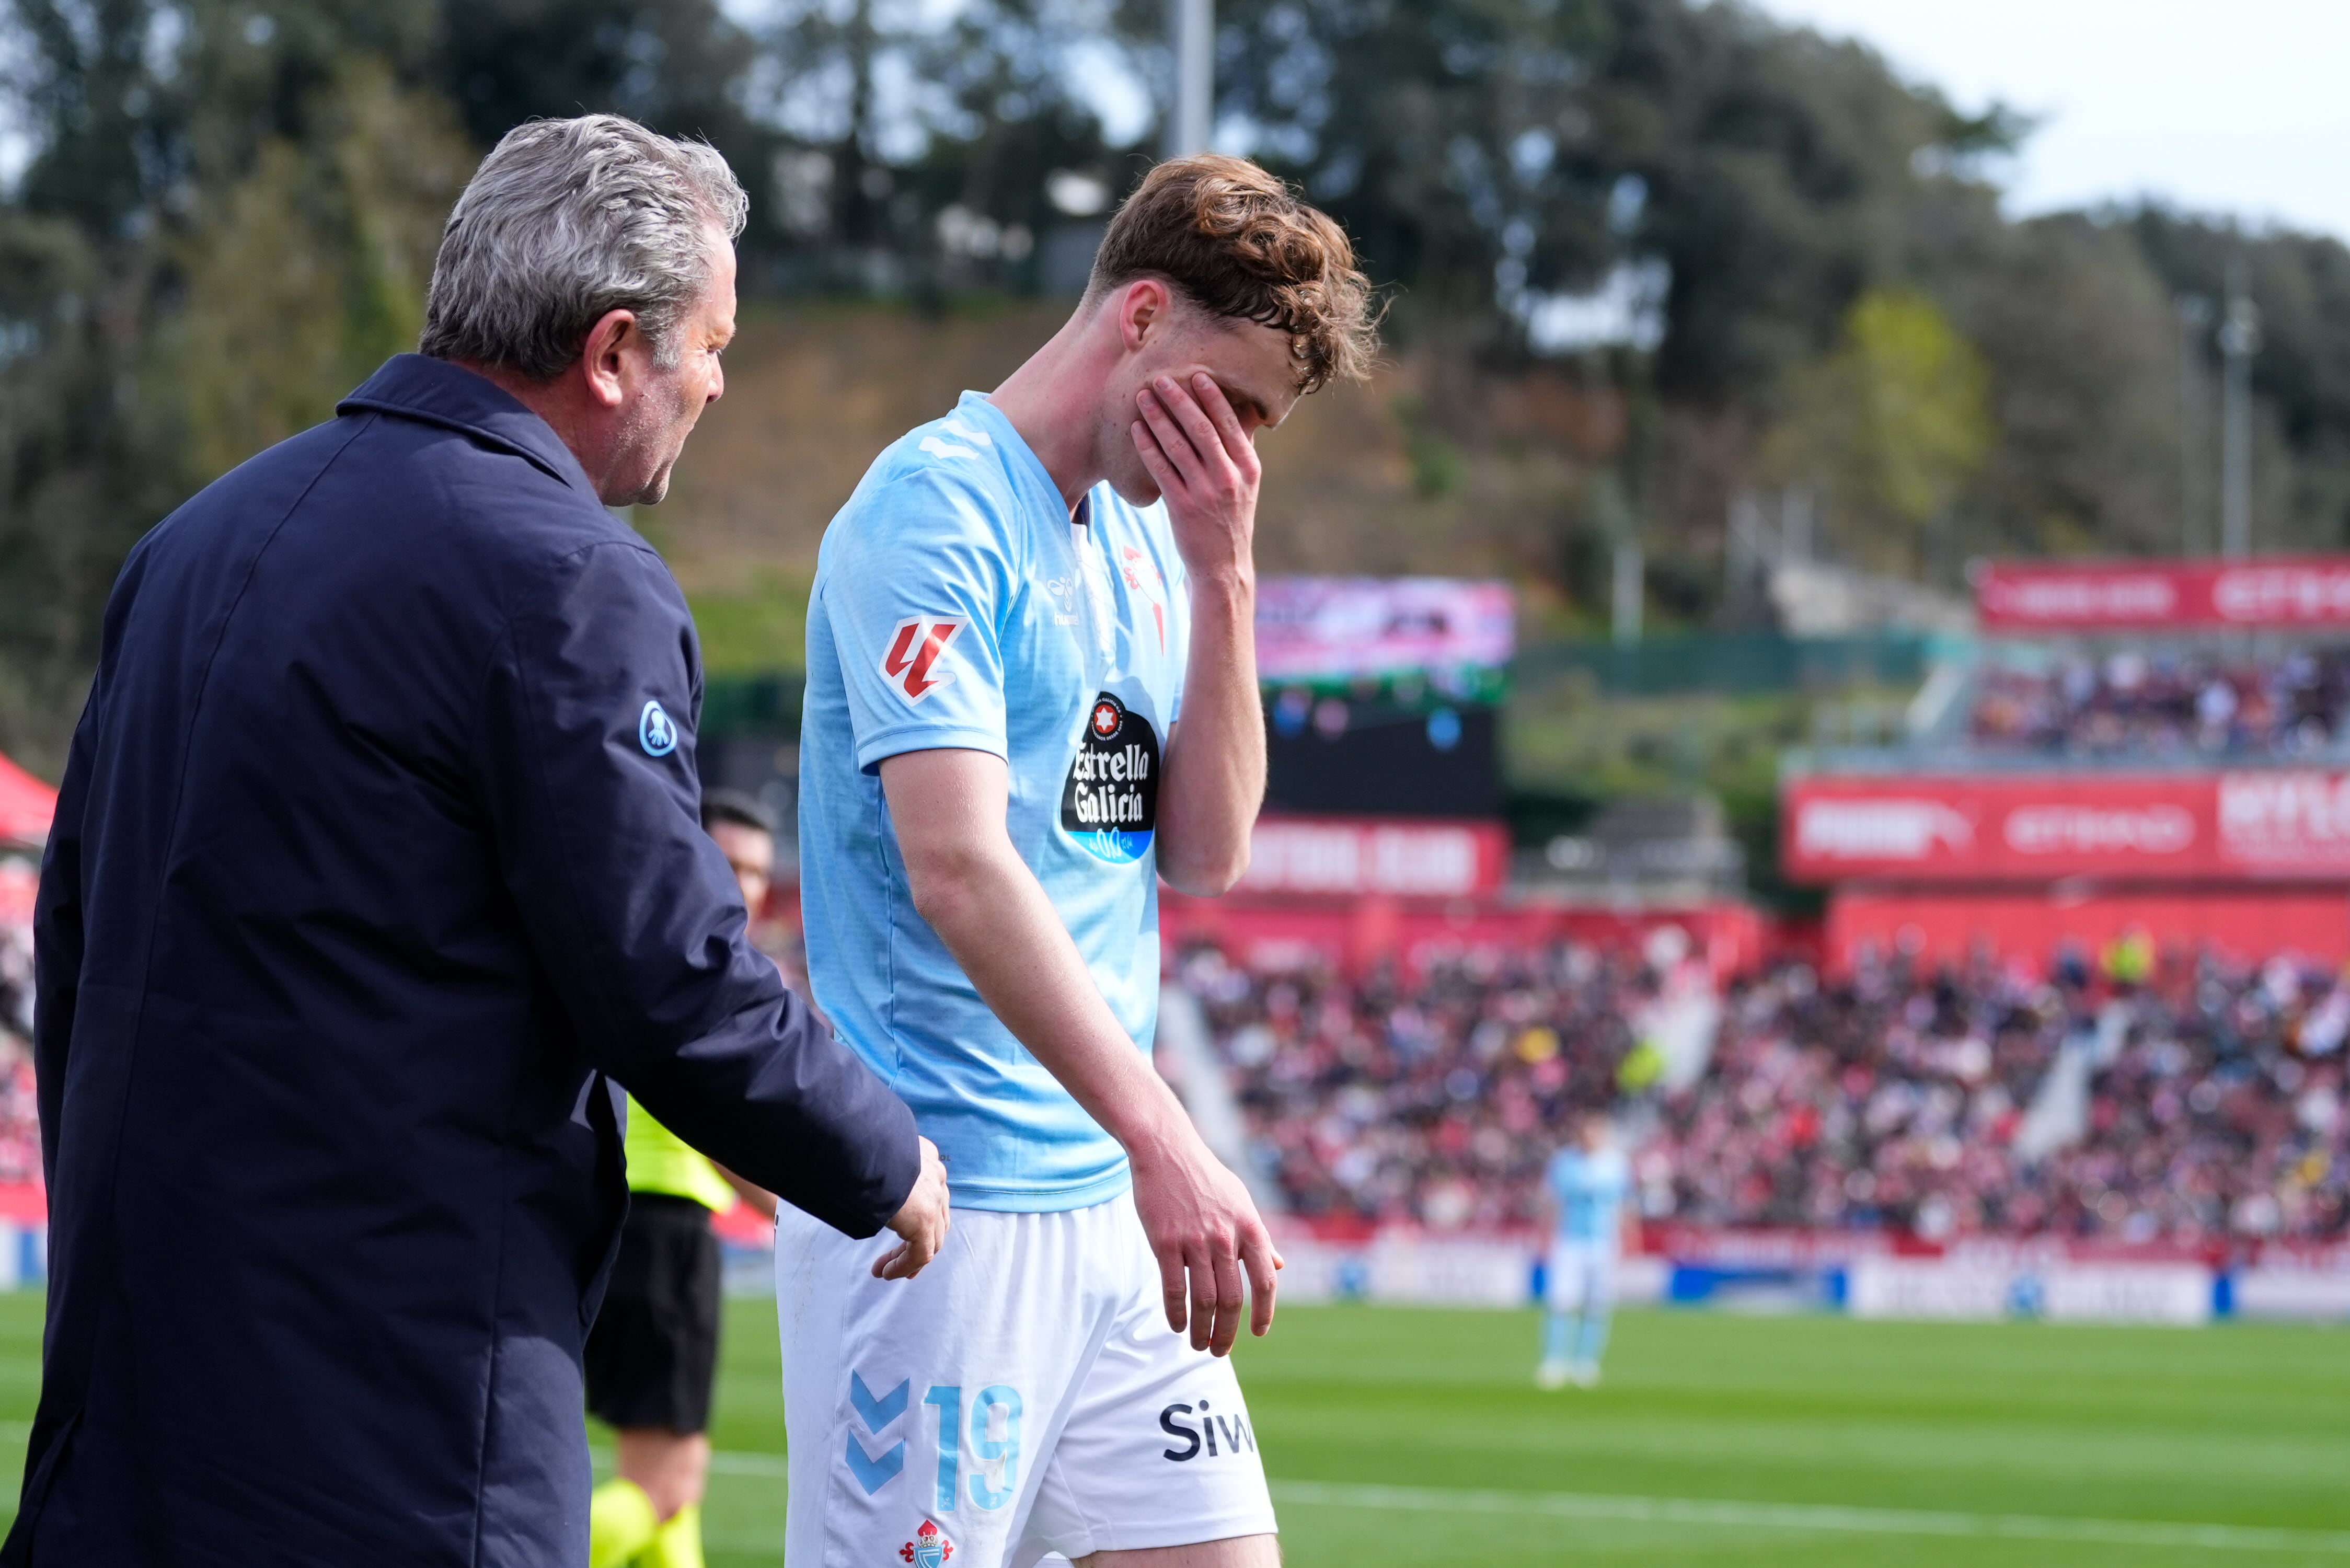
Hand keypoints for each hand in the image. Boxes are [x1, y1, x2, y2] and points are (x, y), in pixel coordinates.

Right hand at [872, 1136, 948, 1279]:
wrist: (859, 1144)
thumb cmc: (855, 1146)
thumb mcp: (872, 1156)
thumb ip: (879, 1170)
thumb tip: (862, 1181)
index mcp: (925, 1157)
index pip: (930, 1195)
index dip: (918, 1219)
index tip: (900, 1235)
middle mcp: (934, 1176)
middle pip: (935, 1219)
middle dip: (915, 1243)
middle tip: (894, 1259)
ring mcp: (933, 1198)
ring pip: (931, 1239)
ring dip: (907, 1258)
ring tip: (883, 1271)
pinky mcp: (924, 1219)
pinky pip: (921, 1253)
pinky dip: (904, 1266)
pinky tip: (886, 1273)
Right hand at [1129, 1125, 1281, 1355]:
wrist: (1167, 1150)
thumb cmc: (1207, 1177)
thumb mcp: (1242, 1201)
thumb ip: (1261, 1237)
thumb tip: (1279, 1266)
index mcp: (1250, 1228)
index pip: (1265, 1281)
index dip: (1264, 1312)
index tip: (1258, 1333)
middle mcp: (1226, 1238)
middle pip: (1232, 1299)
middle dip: (1227, 1333)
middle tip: (1219, 1351)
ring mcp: (1195, 1241)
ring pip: (1203, 1300)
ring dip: (1202, 1330)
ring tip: (1198, 1344)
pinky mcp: (1165, 1242)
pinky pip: (1173, 1288)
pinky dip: (1176, 1313)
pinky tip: (1177, 1325)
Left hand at [1131, 373, 1259, 584]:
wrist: (1224, 567)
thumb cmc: (1231, 520)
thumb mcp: (1247, 485)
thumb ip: (1241, 451)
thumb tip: (1242, 412)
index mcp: (1248, 467)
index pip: (1229, 424)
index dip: (1212, 397)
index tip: (1196, 375)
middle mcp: (1229, 477)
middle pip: (1202, 428)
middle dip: (1179, 400)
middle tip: (1161, 378)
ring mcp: (1205, 492)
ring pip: (1178, 446)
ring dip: (1158, 418)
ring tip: (1143, 397)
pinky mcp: (1182, 507)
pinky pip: (1161, 469)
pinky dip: (1147, 446)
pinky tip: (1136, 431)